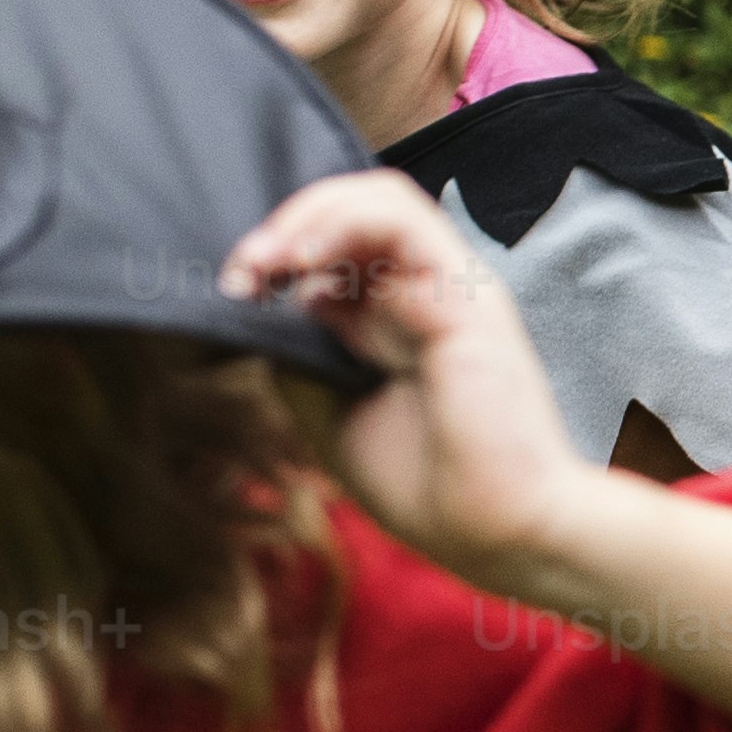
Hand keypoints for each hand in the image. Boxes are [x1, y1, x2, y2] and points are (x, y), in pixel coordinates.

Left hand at [222, 169, 609, 590]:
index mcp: (399, 318)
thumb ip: (304, 352)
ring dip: (309, 217)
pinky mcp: (467, 294)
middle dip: (284, 226)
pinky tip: (303, 264)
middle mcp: (428, 291)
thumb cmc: (429, 487)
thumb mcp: (333, 410)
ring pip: (381, 197)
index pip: (340, 244)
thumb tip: (268, 303)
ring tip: (266, 259)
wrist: (497, 534)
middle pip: (355, 208)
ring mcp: (452, 287)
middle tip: (241, 272)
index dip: (278, 252)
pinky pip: (404, 223)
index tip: (234, 290)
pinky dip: (344, 226)